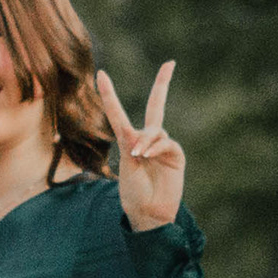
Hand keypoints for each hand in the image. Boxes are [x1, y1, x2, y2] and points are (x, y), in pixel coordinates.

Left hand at [98, 62, 184, 232]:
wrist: (150, 214)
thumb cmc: (134, 194)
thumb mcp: (127, 167)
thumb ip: (135, 145)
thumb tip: (148, 136)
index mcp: (130, 141)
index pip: (118, 113)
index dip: (109, 94)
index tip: (101, 74)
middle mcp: (148, 140)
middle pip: (156, 105)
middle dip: (162, 84)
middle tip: (170, 63)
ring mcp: (163, 146)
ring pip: (155, 130)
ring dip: (145, 141)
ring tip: (137, 156)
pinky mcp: (176, 155)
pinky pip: (166, 141)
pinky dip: (155, 146)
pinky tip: (146, 155)